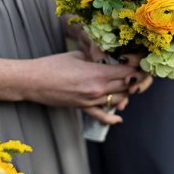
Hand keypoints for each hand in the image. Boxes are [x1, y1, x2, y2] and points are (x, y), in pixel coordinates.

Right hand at [23, 50, 146, 109]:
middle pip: (128, 87)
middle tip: (139, 73)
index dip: (137, 66)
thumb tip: (110, 58)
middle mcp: (98, 90)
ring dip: (126, 93)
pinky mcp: (83, 108)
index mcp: (98, 74)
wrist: (34, 82)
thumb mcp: (78, 55)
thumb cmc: (53, 65)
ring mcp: (91, 101)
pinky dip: (112, 117)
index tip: (139, 61)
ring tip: (128, 85)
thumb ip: (97, 58)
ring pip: (119, 100)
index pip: (128, 72)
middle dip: (136, 80)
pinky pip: (102, 116)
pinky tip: (119, 118)